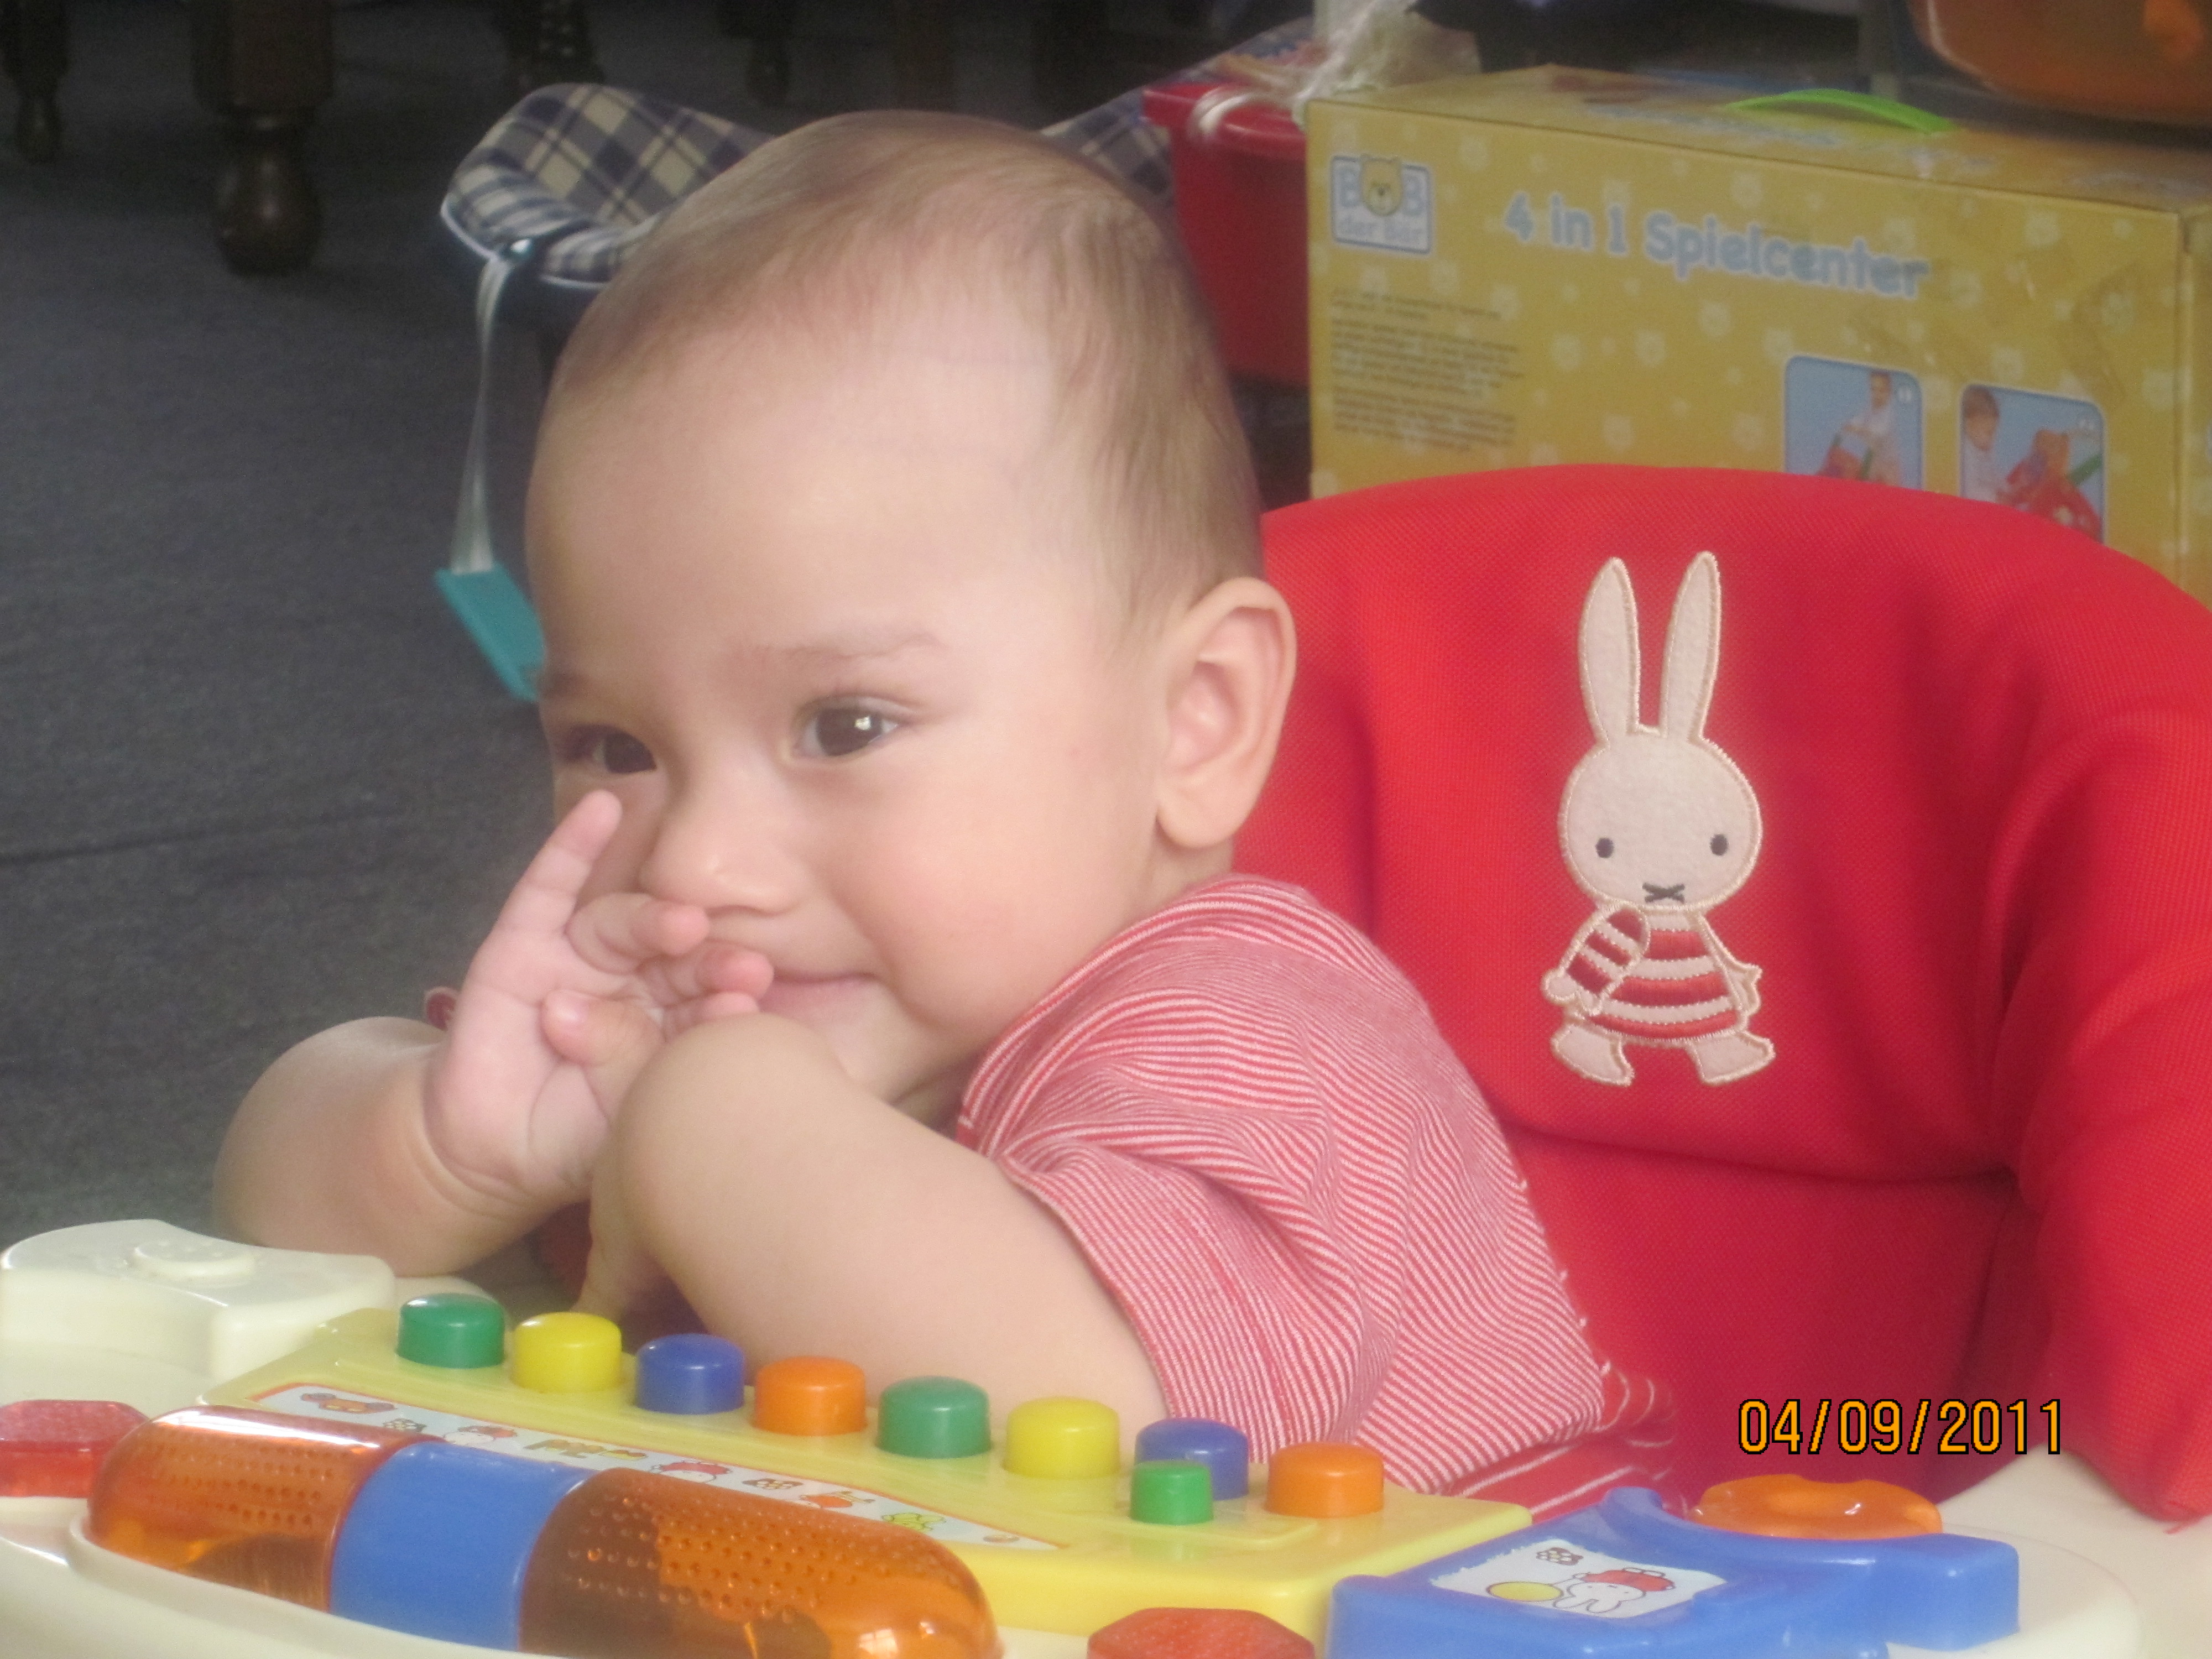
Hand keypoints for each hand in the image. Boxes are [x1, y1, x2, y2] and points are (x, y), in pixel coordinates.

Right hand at [422, 791, 767, 1213]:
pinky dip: (573, 846)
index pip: (704, 997)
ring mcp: (576, 956)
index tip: (756, 1006)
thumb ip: (674, 1071)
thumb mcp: (637, 1110)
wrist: (490, 1152)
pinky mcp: (519, 944)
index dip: (727, 999)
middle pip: (673, 956)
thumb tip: (736, 1025)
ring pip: (619, 924)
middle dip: (706, 959)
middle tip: (744, 966)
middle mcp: (630, 977)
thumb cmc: (581, 1135)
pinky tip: (600, 808)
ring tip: (684, 922)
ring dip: (652, 916)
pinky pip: (547, 887)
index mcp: (669, 1015)